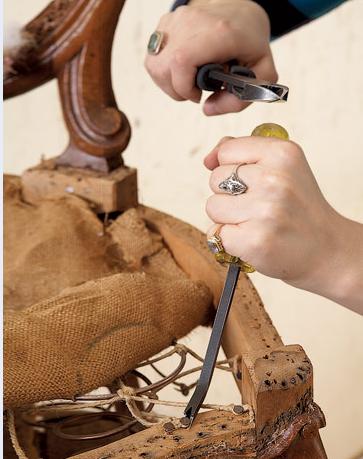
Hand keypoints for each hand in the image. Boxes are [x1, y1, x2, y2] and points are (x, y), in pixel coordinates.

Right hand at [145, 0, 276, 114]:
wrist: (241, 11)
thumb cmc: (251, 42)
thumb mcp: (262, 74)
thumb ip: (240, 99)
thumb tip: (207, 110)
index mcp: (219, 33)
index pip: (181, 63)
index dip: (184, 88)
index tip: (198, 95)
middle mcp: (192, 22)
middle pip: (163, 68)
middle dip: (176, 90)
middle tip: (195, 90)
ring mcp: (176, 20)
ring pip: (153, 64)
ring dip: (168, 82)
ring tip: (188, 81)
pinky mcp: (166, 22)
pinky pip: (153, 56)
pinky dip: (165, 70)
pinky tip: (183, 69)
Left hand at [205, 136, 362, 313]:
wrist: (327, 250)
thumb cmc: (298, 209)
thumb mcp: (283, 167)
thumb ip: (244, 154)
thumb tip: (208, 159)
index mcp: (282, 154)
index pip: (226, 151)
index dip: (232, 169)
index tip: (253, 182)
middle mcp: (274, 179)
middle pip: (215, 179)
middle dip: (229, 194)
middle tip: (259, 206)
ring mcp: (264, 211)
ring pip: (213, 206)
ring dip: (227, 218)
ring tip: (255, 223)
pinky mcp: (253, 241)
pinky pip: (215, 233)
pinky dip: (229, 240)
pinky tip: (252, 240)